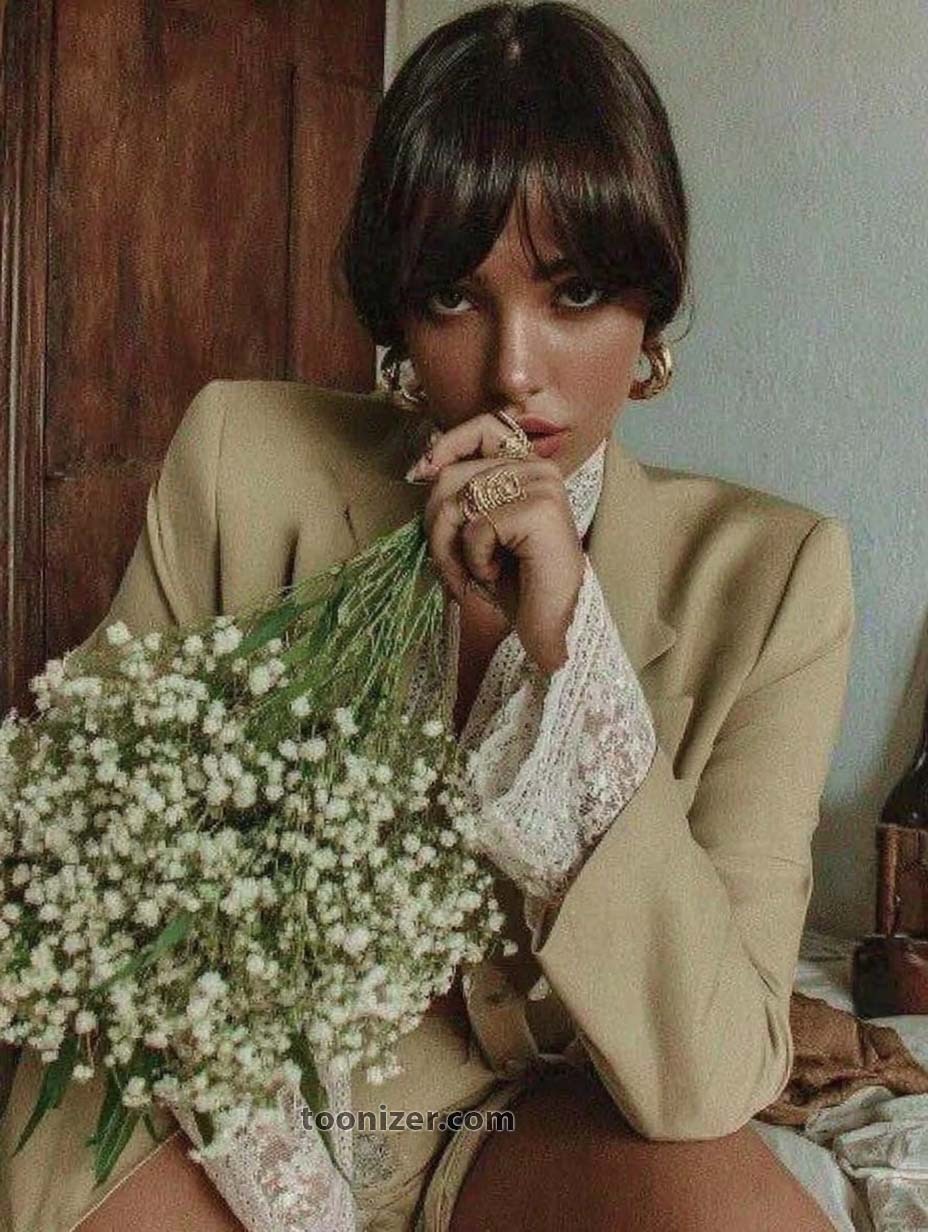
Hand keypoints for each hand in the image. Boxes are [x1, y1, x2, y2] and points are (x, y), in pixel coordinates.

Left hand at [409, 411, 584, 672]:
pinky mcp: (539, 509)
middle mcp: (538, 468)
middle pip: (454, 475)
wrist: (550, 625)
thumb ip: (458, 498)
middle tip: (448, 563)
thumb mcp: (477, 532)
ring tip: (470, 573)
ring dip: (451, 547)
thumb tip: (422, 470)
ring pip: (459, 502)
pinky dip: (474, 558)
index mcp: (527, 467)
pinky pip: (477, 526)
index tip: (419, 472)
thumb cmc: (513, 582)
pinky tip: (495, 574)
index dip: (447, 444)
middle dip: (437, 524)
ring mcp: (542, 486)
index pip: (483, 428)